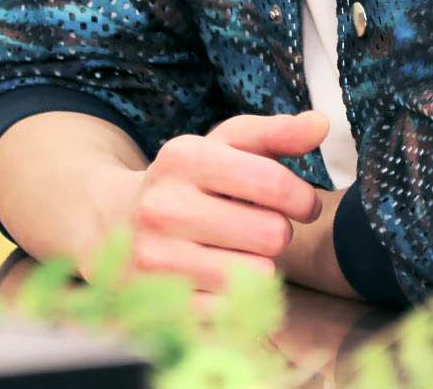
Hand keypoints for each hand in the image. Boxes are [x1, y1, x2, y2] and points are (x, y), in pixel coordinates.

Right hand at [117, 110, 328, 292]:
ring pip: (258, 275)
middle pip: (272, 234)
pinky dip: (238, 296)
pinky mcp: (161, 304)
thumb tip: (321, 124)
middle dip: (278, 233)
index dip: (302, 198)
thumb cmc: (186, 182)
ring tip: (237, 251)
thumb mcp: (222, 146)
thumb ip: (275, 134)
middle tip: (259, 228)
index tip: (303, 205)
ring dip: (260, 266)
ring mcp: (158, 260)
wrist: (111, 223)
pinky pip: (236, 309)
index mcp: (182, 158)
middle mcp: (163, 208)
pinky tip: (218, 276)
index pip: (272, 183)